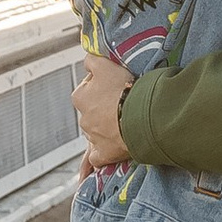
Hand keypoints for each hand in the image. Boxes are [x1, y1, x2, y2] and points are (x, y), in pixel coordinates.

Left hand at [75, 53, 131, 169]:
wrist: (141, 116)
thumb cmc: (124, 88)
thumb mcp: (106, 64)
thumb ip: (92, 60)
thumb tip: (86, 61)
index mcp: (80, 96)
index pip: (88, 89)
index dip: (103, 87)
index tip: (117, 87)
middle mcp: (82, 118)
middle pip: (93, 112)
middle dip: (104, 110)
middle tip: (124, 106)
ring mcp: (92, 138)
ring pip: (96, 133)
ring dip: (106, 130)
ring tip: (124, 126)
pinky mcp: (103, 154)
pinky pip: (96, 159)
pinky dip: (98, 159)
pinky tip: (101, 161)